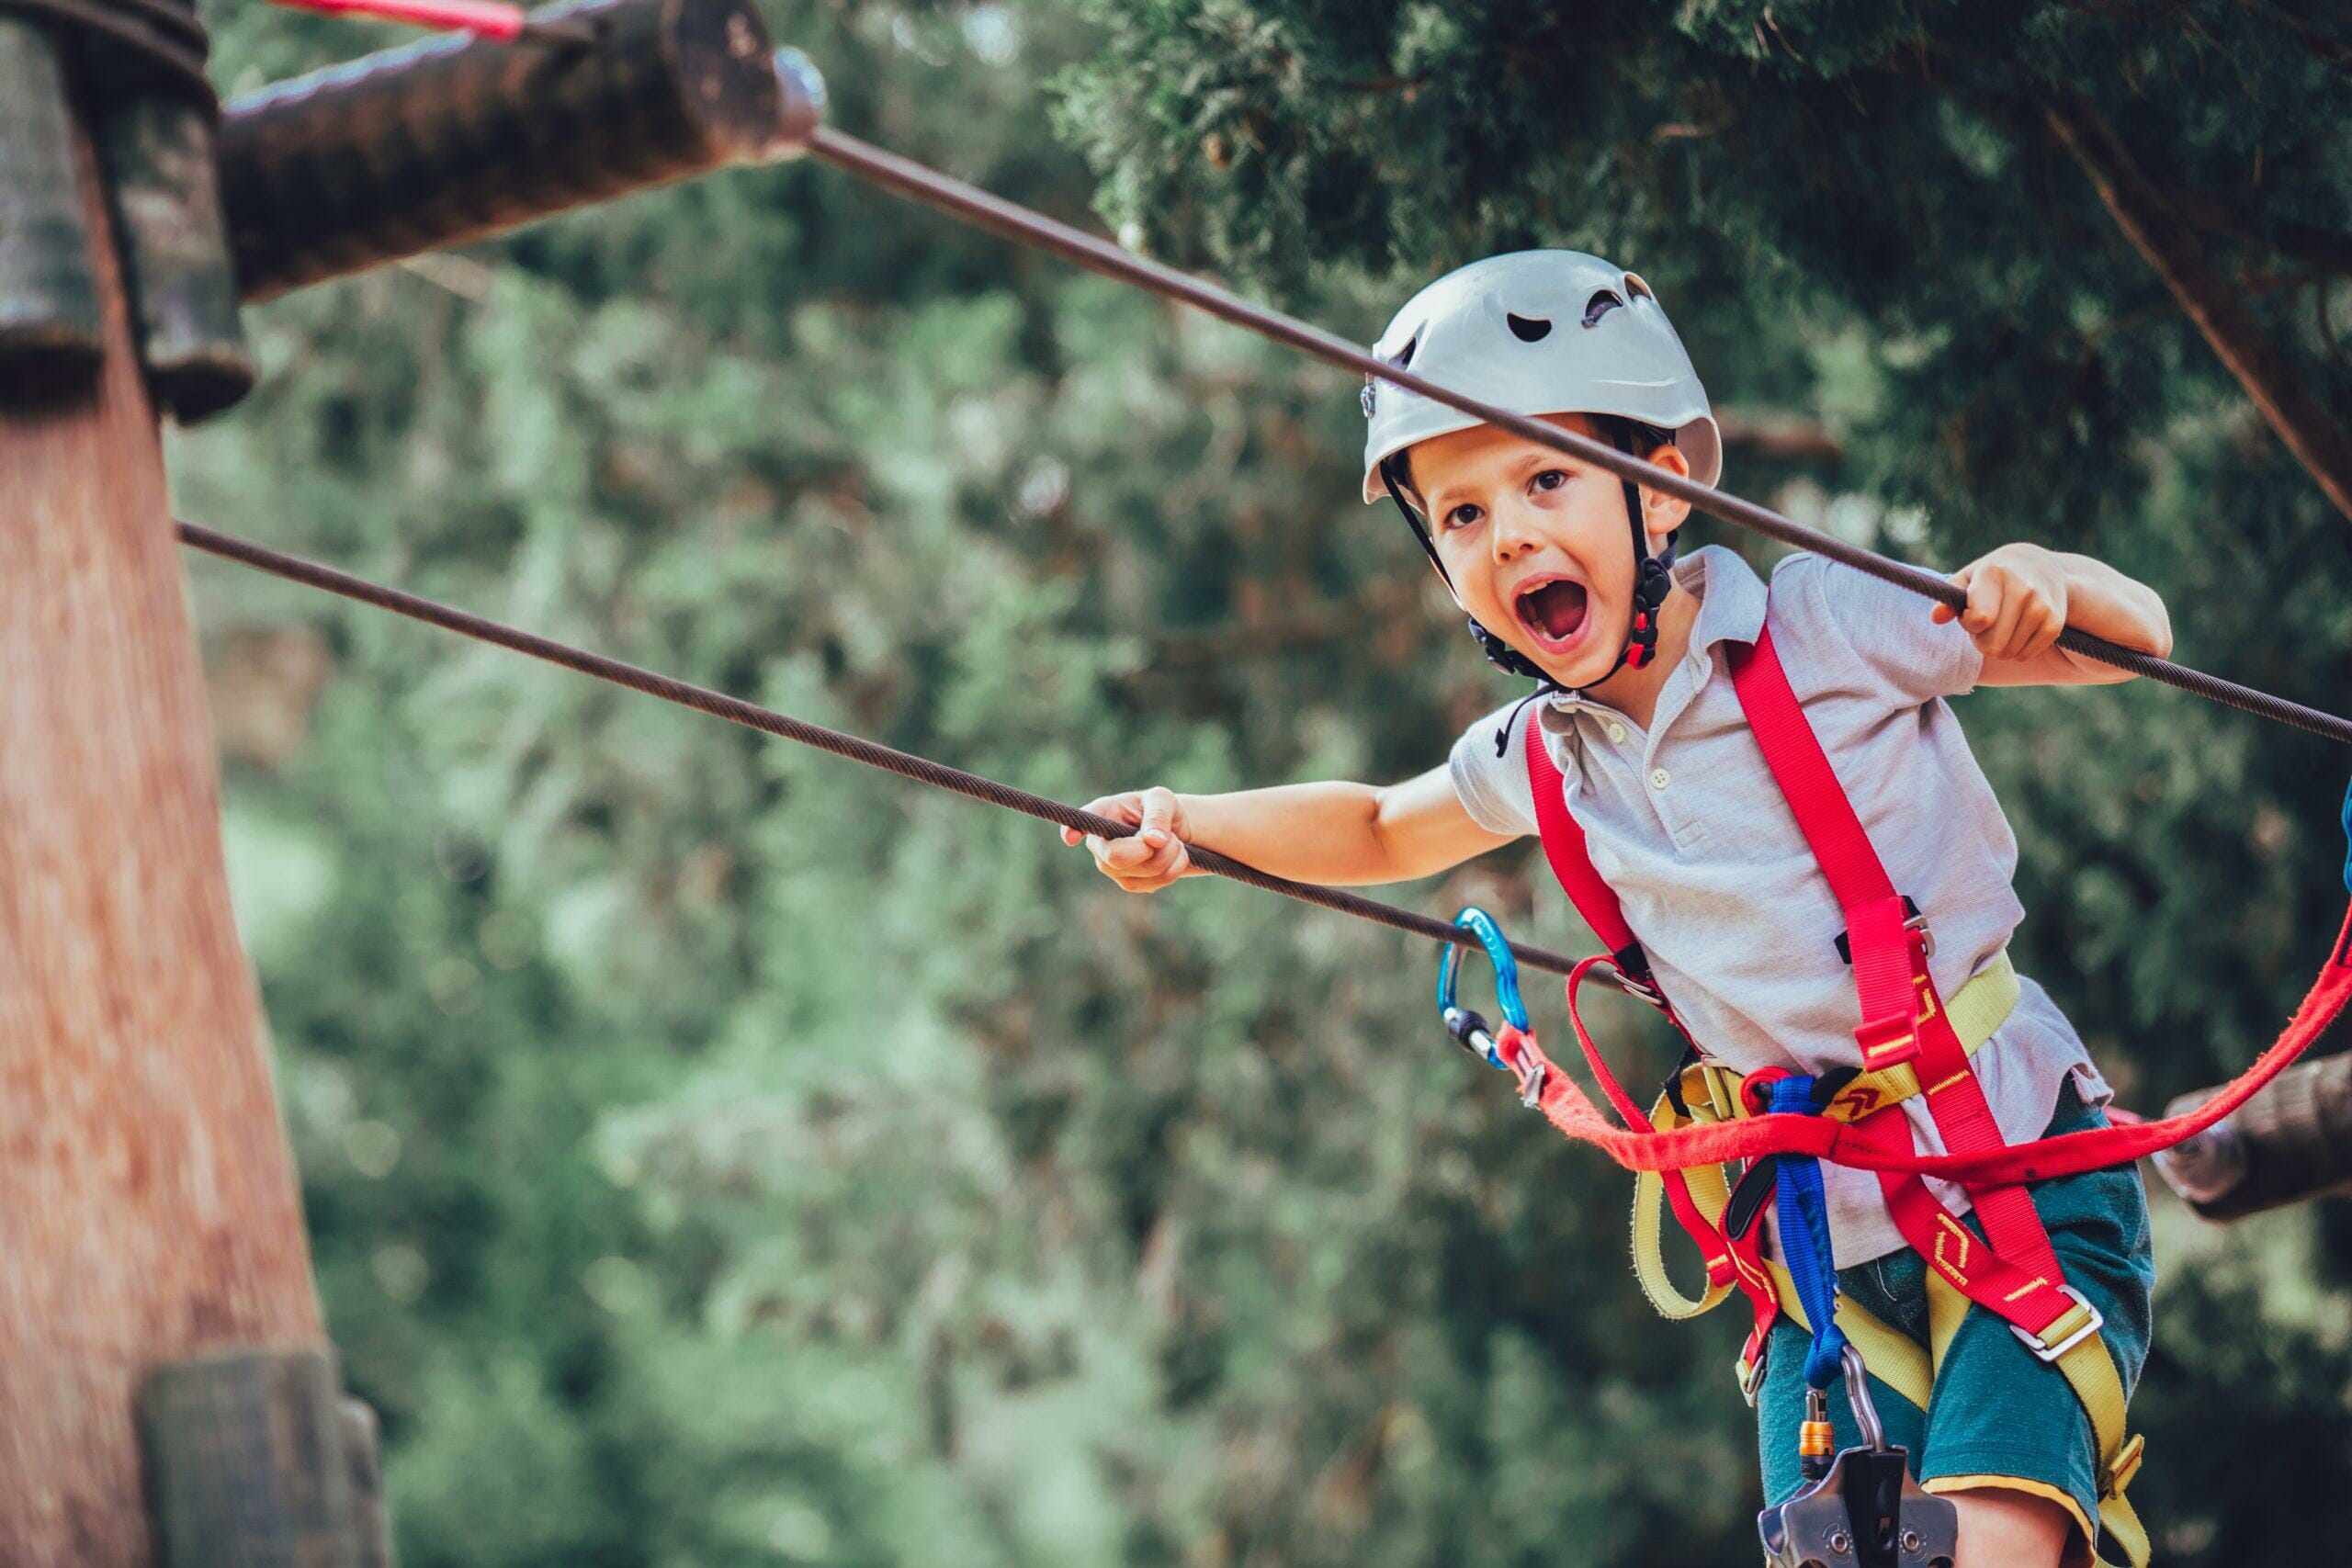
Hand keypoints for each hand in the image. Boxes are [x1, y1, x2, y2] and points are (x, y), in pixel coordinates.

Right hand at [1060, 786, 1193, 892]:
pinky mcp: (1129, 883)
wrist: (1174, 831)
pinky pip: (1157, 882)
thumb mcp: (1162, 800)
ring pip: (1144, 871)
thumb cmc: (1161, 808)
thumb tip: (1154, 841)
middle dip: (1152, 849)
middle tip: (1168, 836)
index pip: (1080, 822)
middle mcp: (1100, 844)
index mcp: (1102, 813)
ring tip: (1173, 840)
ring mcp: (1112, 867)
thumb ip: (1158, 815)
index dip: (1072, 830)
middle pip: (1116, 857)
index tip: (1070, 837)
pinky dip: (1175, 866)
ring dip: (1170, 854)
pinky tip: (1174, 854)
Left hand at [1932, 544, 2069, 661]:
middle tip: (1988, 622)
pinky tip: (2019, 629)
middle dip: (1983, 639)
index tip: (1971, 612)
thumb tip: (1936, 617)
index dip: (1969, 623)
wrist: (2039, 566)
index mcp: (1994, 573)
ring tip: (2004, 623)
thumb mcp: (1969, 578)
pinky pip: (2024, 655)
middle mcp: (2022, 588)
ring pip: (2007, 653)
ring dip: (2000, 645)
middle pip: (1991, 645)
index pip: (1979, 619)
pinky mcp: (2054, 623)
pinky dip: (2017, 649)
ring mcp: (2041, 606)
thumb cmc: (1993, 576)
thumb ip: (1950, 598)